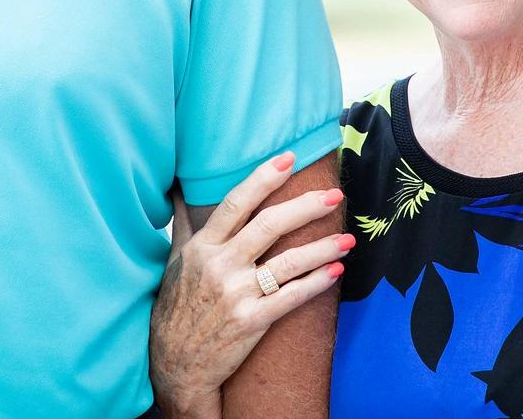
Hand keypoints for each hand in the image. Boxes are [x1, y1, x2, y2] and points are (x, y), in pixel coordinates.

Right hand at [149, 153, 353, 417]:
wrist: (176, 364)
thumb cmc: (176, 307)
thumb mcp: (175, 260)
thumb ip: (184, 222)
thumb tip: (178, 185)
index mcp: (203, 247)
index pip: (236, 203)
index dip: (263, 178)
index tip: (289, 158)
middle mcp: (220, 266)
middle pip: (269, 225)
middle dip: (305, 207)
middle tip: (334, 193)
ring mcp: (236, 295)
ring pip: (288, 262)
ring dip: (322, 247)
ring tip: (347, 238)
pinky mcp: (251, 322)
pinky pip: (291, 297)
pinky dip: (316, 283)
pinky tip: (336, 271)